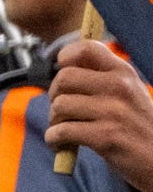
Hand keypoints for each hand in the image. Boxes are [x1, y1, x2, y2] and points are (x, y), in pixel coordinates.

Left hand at [48, 38, 152, 191]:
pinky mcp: (105, 136)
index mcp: (124, 72)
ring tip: (65, 129)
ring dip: (54, 121)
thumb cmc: (137, 124)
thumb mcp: (128, 91)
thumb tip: (64, 62)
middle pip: (64, 77)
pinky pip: (61, 131)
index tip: (61, 69)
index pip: (87, 48)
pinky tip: (61, 143)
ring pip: (59, 105)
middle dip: (54, 95)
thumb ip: (102, 76)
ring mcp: (113, 111)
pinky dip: (54, 139)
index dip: (65, 56)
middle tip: (62, 109)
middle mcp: (119, 87)